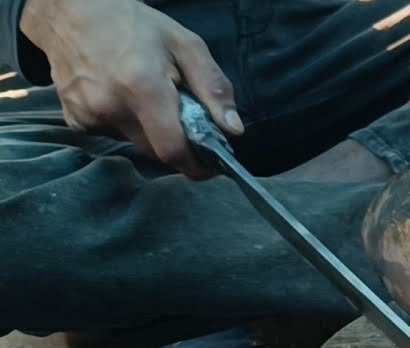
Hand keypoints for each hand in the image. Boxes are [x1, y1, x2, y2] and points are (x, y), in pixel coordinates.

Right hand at [20, 0, 243, 178]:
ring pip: (136, 143)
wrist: (71, 11)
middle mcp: (111, 105)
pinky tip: (122, 96)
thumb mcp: (185, 44)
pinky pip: (114, 134)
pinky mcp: (75, 118)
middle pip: (157, 150)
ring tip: (149, 98)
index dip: (196, 165)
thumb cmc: (132, 24)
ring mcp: (88, 113)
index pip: (173, 149)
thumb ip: (213, 87)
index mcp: (142, 86)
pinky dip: (126, 124)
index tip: (210, 165)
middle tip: (183, 117)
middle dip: (177, 143)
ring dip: (151, 132)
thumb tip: (234, 129)